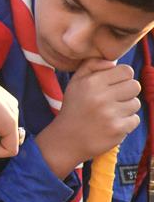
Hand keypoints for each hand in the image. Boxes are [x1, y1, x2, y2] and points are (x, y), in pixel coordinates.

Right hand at [37, 59, 140, 176]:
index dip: (122, 77)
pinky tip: (111, 124)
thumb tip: (113, 62)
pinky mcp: (117, 129)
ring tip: (109, 113)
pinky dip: (126, 123)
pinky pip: (135, 119)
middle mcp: (101, 96)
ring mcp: (110, 114)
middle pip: (135, 86)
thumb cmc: (74, 108)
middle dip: (126, 92)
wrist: (66, 139)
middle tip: (113, 100)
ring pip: (135, 103)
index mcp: (91, 82)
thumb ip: (91, 65)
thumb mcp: (75, 82)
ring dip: (125, 109)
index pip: (126, 71)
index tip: (113, 86)